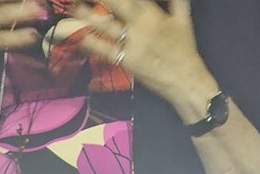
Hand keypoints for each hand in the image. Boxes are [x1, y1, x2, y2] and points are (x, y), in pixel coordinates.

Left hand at [70, 0, 213, 112]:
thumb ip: (176, 1)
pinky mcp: (126, 61)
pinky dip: (91, 43)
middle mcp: (140, 25)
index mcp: (153, 13)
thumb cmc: (184, 50)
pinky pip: (105, 50)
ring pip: (105, 25)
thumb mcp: (183, 21)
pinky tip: (80, 36)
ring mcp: (132, 43)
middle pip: (115, 4)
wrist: (185, 81)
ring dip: (87, 15)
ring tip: (73, 6)